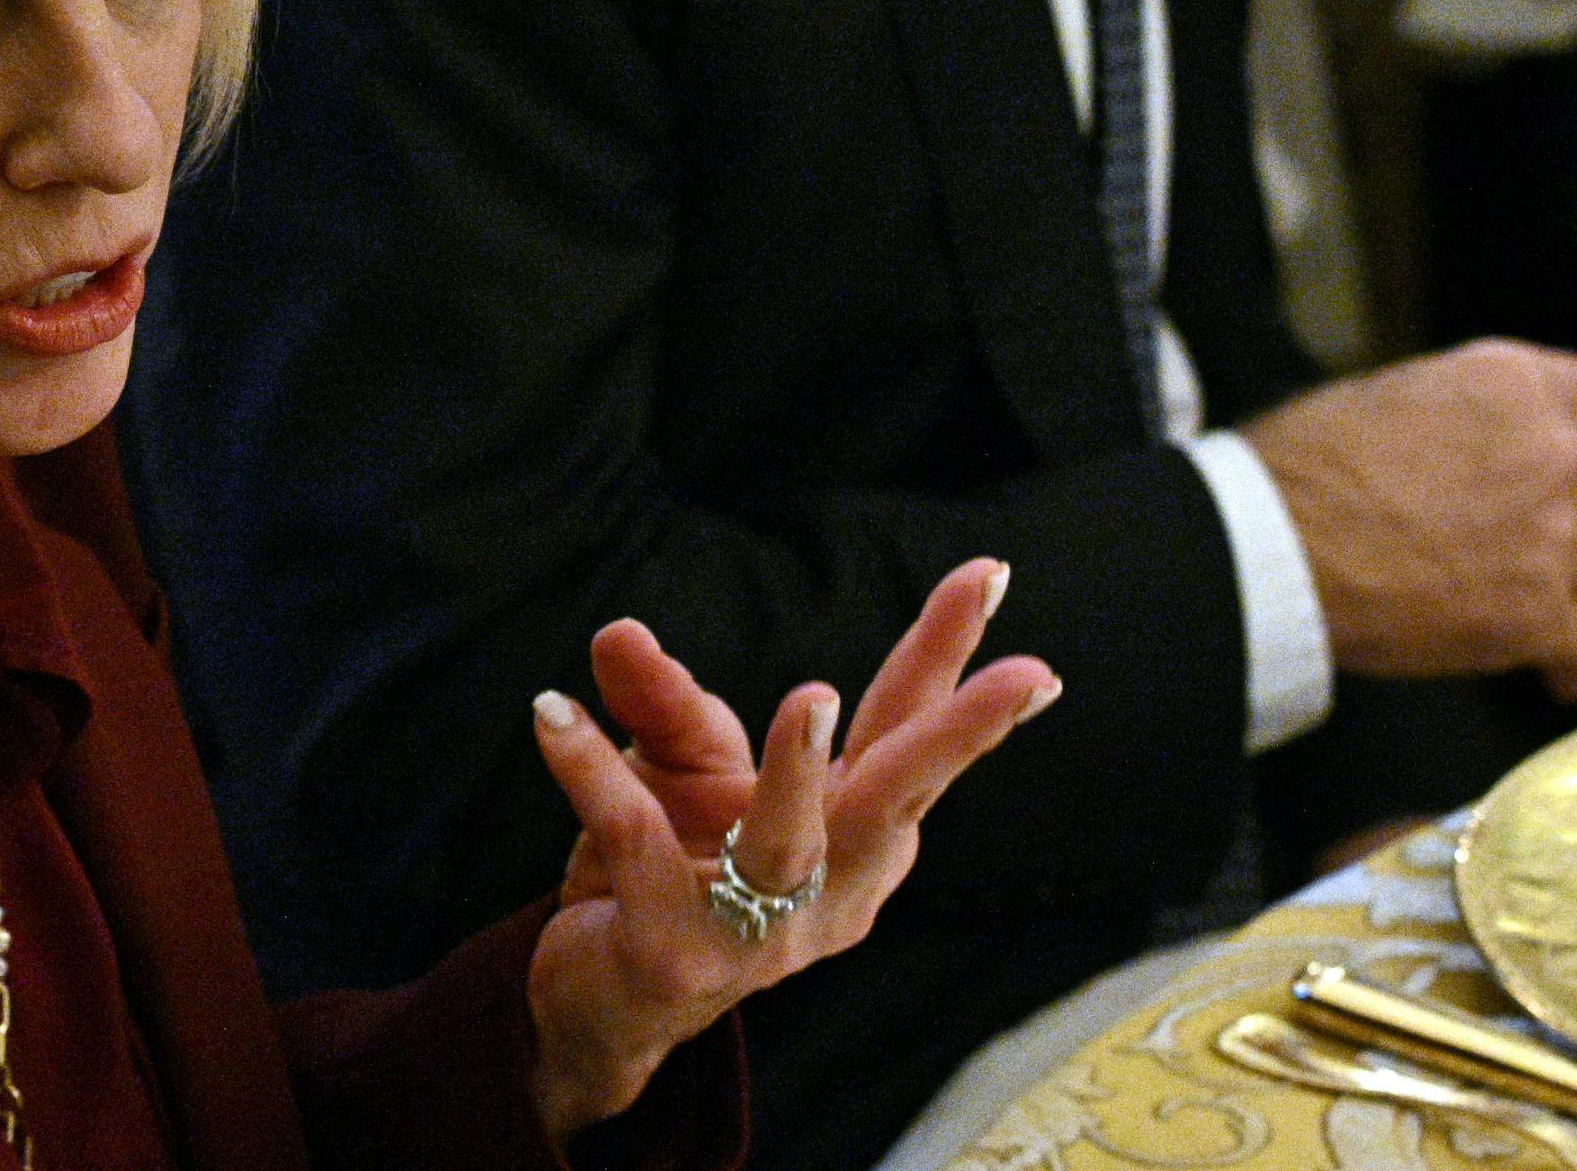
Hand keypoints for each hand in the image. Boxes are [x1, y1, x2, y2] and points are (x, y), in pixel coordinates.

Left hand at [523, 558, 1057, 1141]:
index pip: (905, 731)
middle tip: (1024, 675)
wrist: (600, 1002)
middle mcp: (828, 890)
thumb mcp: (679, 771)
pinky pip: (634, 843)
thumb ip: (665, 700)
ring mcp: (759, 935)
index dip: (948, 657)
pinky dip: (592, 772)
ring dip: (800, 771)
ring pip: (788, 844)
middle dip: (962, 736)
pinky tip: (552, 715)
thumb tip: (619, 632)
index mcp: (852, 836)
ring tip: (808, 697)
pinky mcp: (673, 956)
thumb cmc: (665, 872)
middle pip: (900, 800)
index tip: (989, 573)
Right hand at [1243, 339, 1576, 691]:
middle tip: (1528, 539)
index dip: (1574, 440)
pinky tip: (1551, 670)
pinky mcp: (1536, 615)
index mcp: (1512, 387)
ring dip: (1566, 582)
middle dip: (1568, 512)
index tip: (1565, 469)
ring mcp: (1553, 536)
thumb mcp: (1387, 398)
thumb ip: (1465, 416)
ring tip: (1526, 598)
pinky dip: (1568, 663)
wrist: (1262, 544)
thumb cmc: (1296, 472)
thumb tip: (1480, 447)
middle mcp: (1553, 452)